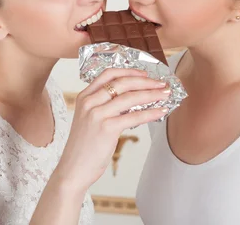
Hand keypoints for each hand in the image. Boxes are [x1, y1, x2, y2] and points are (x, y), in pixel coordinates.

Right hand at [55, 68, 168, 191]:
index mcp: (84, 97)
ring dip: (152, 94)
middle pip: (122, 82)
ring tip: (165, 95)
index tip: (144, 73)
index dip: (129, 71)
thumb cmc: (83, 147)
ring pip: (130, 97)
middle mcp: (89, 102)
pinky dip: (151, 112)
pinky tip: (161, 111)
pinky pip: (134, 116)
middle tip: (161, 84)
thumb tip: (133, 99)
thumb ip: (104, 106)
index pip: (108, 73)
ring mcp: (97, 114)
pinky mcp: (106, 128)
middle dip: (145, 81)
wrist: (73, 169)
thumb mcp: (88, 119)